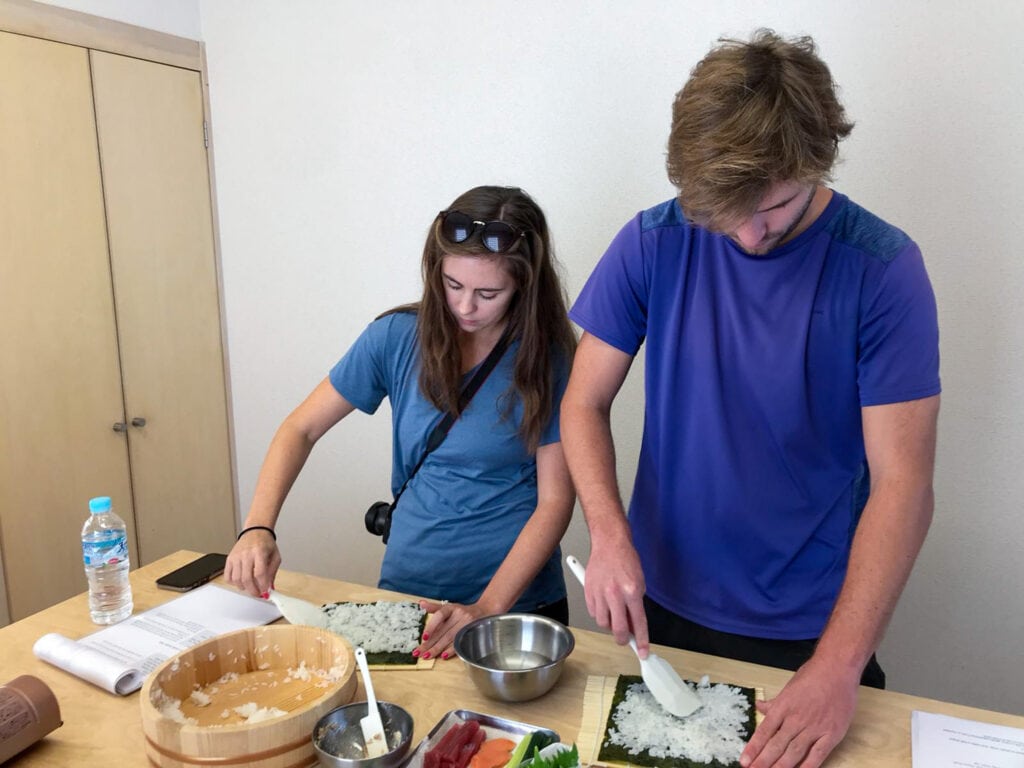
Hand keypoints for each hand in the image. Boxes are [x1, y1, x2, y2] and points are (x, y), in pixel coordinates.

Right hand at [225, 529, 280, 596]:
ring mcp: (236, 556)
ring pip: (236, 579)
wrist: (255, 532)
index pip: (260, 573)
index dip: (263, 585)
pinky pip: (228, 576)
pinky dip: (233, 583)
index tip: (265, 592)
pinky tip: (241, 581)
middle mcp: (246, 554)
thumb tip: (269, 587)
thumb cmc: (265, 543)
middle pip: (247, 578)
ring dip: (244, 587)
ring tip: (251, 586)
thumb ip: (273, 572)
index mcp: (259, 552)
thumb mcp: (275, 556)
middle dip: (253, 590)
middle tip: (258, 593)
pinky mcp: (229, 559)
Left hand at [414, 599, 487, 660]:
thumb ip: (434, 607)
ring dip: (437, 649)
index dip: (431, 626)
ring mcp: (467, 624)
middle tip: (418, 652)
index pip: (440, 615)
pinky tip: (443, 656)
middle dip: (429, 643)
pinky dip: (451, 650)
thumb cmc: (462, 611)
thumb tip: (421, 603)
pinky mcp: (472, 633)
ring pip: (450, 638)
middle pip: (443, 631)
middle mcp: (460, 615)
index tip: (423, 637)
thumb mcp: (449, 607)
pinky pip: (460, 643)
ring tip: (427, 656)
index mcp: (452, 608)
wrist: (484, 611)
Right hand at [584, 538, 648, 655]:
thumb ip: (636, 607)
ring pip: (603, 624)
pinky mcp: (588, 592)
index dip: (642, 641)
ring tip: (614, 614)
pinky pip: (594, 613)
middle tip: (626, 638)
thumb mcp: (639, 583)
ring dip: (610, 624)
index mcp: (632, 591)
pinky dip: (600, 614)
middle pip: (618, 629)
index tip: (643, 652)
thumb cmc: (626, 560)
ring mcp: (600, 593)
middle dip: (624, 639)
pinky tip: (605, 605)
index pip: (639, 623)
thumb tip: (635, 627)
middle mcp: (615, 594)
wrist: (609, 543)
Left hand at [740, 656, 858, 767]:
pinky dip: (807, 767)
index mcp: (783, 707)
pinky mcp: (831, 734)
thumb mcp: (789, 687)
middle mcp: (795, 719)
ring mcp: (814, 728)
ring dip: (780, 767)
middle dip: (764, 762)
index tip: (744, 761)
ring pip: (794, 753)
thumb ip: (775, 702)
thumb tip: (759, 706)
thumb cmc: (813, 675)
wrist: (837, 669)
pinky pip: (817, 755)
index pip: (764, 732)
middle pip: (776, 745)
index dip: (754, 748)